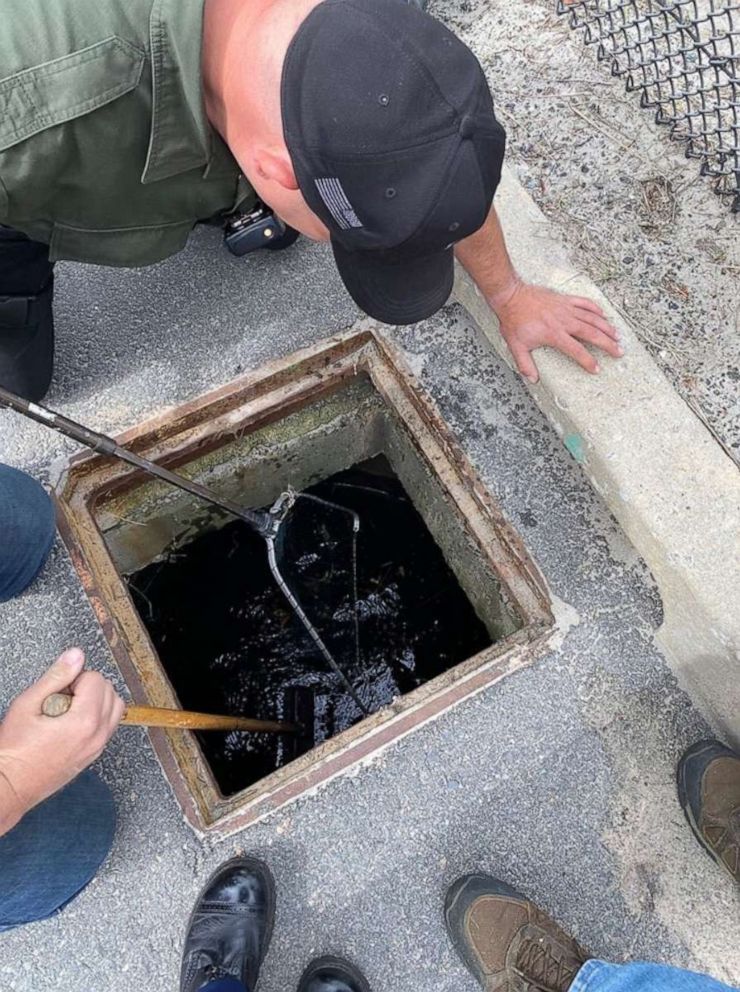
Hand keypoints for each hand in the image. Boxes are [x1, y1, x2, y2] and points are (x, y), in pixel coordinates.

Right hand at [0, 649, 123, 826]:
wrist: (10, 785)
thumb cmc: (14, 751)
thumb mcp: (28, 704)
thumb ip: (55, 677)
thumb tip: (76, 655)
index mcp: (85, 721)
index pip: (96, 679)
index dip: (73, 679)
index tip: (56, 691)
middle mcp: (97, 735)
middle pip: (110, 691)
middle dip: (87, 687)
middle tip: (60, 699)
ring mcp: (97, 747)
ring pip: (115, 708)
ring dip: (96, 700)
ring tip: (66, 709)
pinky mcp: (93, 755)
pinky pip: (108, 726)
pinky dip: (97, 717)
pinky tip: (70, 722)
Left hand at [490, 279, 622, 383]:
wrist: (511, 296)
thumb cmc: (513, 320)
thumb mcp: (516, 346)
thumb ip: (525, 364)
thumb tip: (533, 380)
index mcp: (554, 334)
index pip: (576, 350)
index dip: (587, 361)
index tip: (596, 368)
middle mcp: (564, 321)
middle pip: (591, 333)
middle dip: (607, 344)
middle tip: (618, 352)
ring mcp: (566, 308)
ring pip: (592, 318)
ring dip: (606, 327)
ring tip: (617, 336)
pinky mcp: (564, 299)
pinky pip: (584, 302)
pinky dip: (595, 308)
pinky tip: (603, 315)